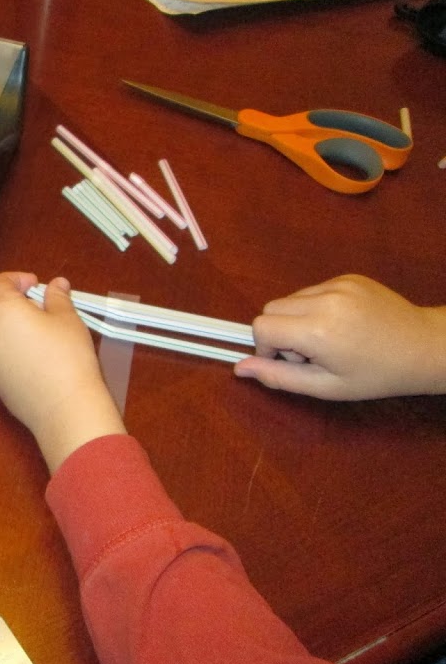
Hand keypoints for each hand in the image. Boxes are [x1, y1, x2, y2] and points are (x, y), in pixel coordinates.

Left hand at [0, 273, 125, 472]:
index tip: (37, 286)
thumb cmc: (68, 356)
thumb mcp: (67, 319)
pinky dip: (15, 350)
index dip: (17, 279)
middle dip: (20, 306)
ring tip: (47, 339)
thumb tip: (56, 284)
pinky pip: (0, 356)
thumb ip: (57, 297)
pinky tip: (40, 362)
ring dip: (16, 328)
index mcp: (0, 311)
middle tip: (48, 313)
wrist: (64, 409)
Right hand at [234, 274, 445, 399]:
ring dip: (297, 319)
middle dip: (280, 332)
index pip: (262, 327)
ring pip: (290, 299)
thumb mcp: (326, 387)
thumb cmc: (376, 375)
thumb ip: (278, 377)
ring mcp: (338, 284)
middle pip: (271, 308)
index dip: (266, 347)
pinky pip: (312, 291)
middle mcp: (325, 300)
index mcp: (318, 331)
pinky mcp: (348, 277)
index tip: (287, 361)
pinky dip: (316, 308)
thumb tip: (239, 367)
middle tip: (309, 353)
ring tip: (328, 338)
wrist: (424, 347)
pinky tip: (341, 323)